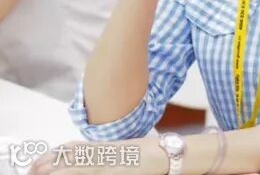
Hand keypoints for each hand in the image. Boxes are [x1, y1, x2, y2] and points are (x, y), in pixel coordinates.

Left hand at [28, 139, 165, 174]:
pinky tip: (62, 174)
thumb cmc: (149, 152)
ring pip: (76, 166)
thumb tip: (89, 155)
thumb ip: (104, 152)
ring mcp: (108, 163)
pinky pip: (89, 172)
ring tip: (40, 173)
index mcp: (104, 146)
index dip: (54, 154)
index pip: (73, 148)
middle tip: (34, 170)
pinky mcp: (114, 172)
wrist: (167, 154)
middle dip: (49, 163)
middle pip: (70, 157)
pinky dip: (74, 172)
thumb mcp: (124, 148)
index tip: (40, 160)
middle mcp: (103, 153)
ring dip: (56, 170)